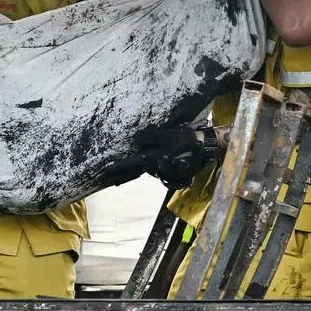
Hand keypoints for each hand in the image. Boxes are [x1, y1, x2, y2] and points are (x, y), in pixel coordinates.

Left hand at [101, 126, 216, 189]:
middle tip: (107, 175)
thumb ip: (151, 137)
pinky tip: (142, 164)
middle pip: (135, 172)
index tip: (105, 170)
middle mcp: (156, 167)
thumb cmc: (186, 138)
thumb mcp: (168, 135)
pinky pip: (153, 168)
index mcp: (154, 159)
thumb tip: (136, 139)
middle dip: (121, 174)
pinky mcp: (169, 169)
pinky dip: (145, 167)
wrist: (205, 147)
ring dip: (133, 171)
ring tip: (120, 171)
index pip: (131, 164)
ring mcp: (163, 170)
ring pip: (144, 170)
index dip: (118, 167)